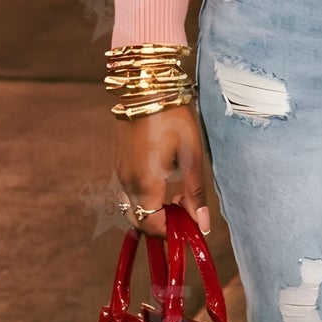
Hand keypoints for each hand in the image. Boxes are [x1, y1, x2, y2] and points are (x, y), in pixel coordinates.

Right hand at [115, 105, 210, 235]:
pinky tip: (162, 183)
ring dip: (151, 212)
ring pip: (130, 208)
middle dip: (161, 224)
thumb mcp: (193, 157)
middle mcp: (126, 182)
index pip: (152, 225)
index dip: (171, 232)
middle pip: (138, 221)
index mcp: (145, 183)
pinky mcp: (118, 164)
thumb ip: (195, 194)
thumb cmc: (174, 119)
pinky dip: (142, 199)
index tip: (190, 224)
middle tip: (184, 213)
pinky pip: (127, 193)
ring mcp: (119, 173)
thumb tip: (203, 225)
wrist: (147, 89)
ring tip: (175, 196)